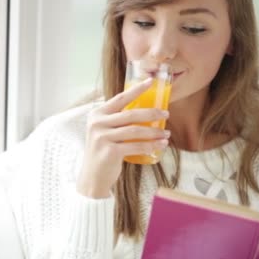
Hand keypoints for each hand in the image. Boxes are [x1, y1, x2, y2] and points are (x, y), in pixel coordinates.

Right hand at [76, 78, 169, 198]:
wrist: (92, 177)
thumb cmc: (103, 152)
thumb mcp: (105, 132)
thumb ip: (117, 121)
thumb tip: (145, 112)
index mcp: (97, 114)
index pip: (120, 98)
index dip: (137, 89)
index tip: (151, 81)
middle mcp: (97, 123)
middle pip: (131, 114)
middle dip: (152, 113)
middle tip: (166, 114)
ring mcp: (102, 137)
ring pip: (135, 131)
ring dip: (154, 132)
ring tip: (166, 134)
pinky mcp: (110, 151)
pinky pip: (136, 146)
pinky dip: (150, 146)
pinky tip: (160, 146)